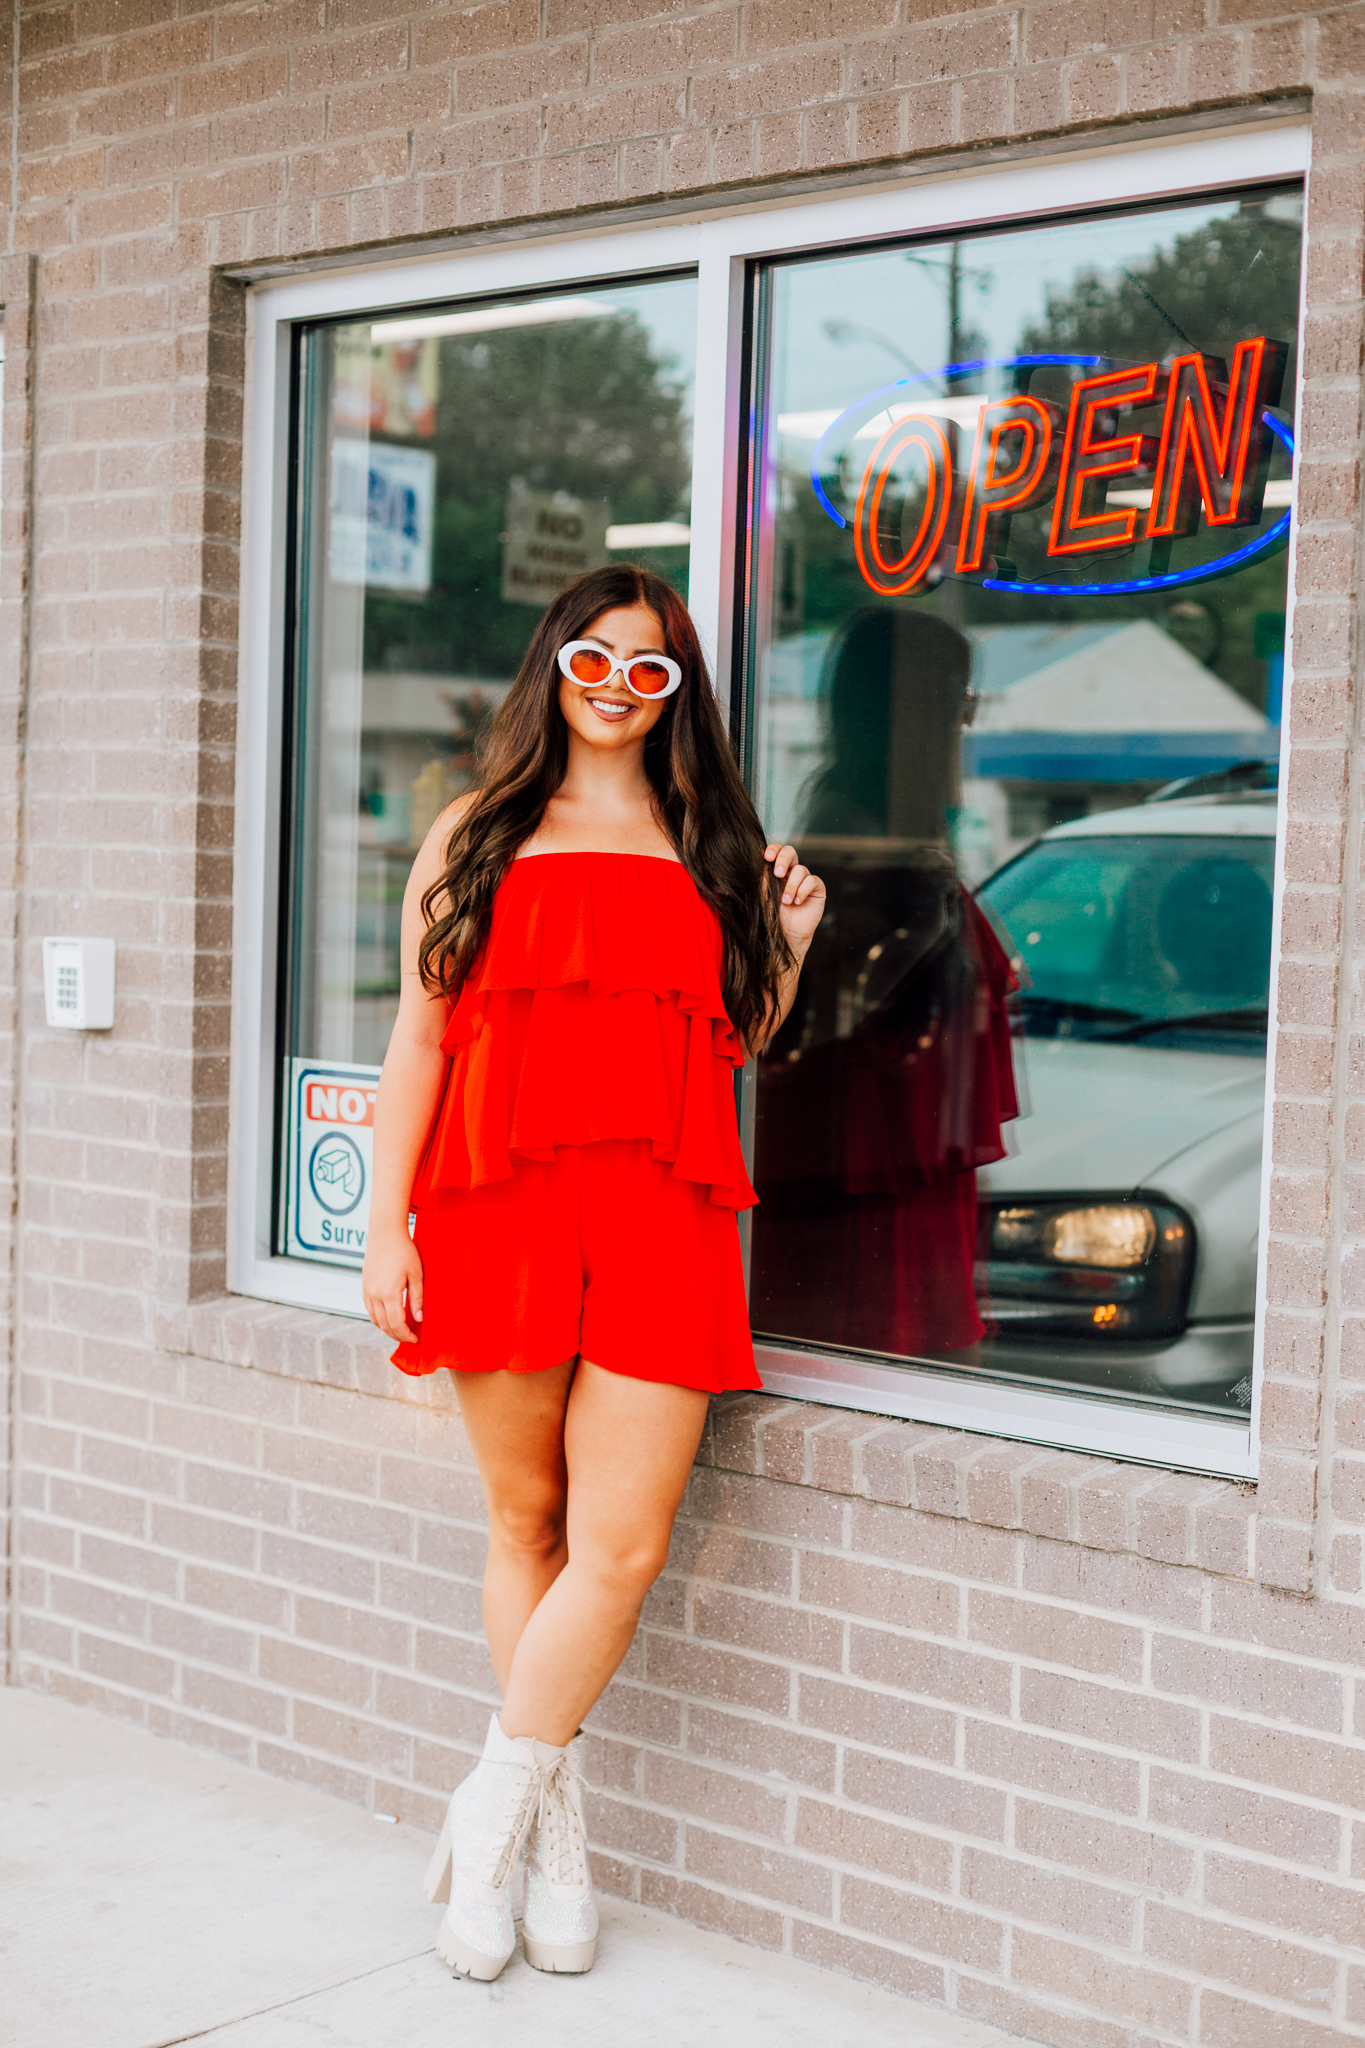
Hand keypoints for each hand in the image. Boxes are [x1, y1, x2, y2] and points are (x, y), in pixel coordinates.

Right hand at [362, 1226, 423, 1344]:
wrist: (385, 1233)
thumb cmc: (404, 1251)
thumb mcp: (417, 1274)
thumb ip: (417, 1298)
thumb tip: (419, 1319)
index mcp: (389, 1293)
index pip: (396, 1324)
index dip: (406, 1335)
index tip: (415, 1338)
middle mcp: (375, 1294)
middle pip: (384, 1325)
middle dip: (397, 1335)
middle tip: (410, 1337)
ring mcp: (367, 1291)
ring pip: (374, 1319)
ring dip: (387, 1328)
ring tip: (400, 1330)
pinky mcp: (365, 1286)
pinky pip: (369, 1309)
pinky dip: (378, 1318)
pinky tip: (389, 1317)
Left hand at [764, 843, 825, 955]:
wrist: (785, 936)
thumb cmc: (772, 917)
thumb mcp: (764, 896)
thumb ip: (763, 879)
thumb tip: (762, 860)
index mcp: (776, 871)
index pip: (776, 851)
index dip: (773, 849)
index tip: (767, 857)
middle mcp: (791, 873)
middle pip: (790, 851)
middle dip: (784, 859)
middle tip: (778, 874)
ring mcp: (804, 880)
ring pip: (800, 869)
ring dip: (792, 885)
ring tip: (786, 901)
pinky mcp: (817, 889)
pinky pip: (812, 880)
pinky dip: (803, 890)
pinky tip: (797, 902)